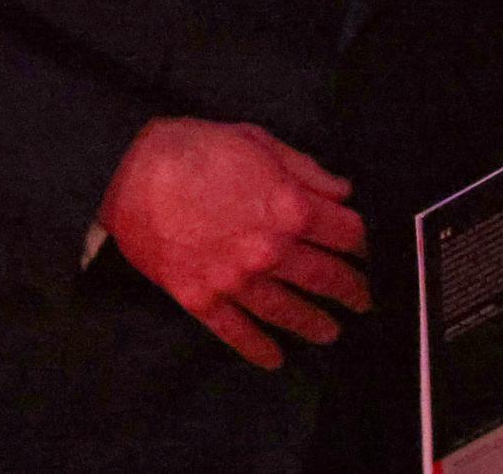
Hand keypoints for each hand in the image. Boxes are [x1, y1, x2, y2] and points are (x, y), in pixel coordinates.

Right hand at [98, 117, 370, 369]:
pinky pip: (236, 333)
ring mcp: (235, 280)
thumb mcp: (262, 143)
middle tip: (365, 301)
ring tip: (331, 333)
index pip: (348, 234)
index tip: (374, 253)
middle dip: (352, 290)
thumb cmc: (198, 149)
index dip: (366, 244)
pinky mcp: (201, 299)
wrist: (128, 173)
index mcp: (291, 208)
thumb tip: (344, 192)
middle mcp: (271, 251)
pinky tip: (275, 360)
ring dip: (314, 324)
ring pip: (288, 312)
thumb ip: (308, 171)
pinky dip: (258, 349)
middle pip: (326, 278)